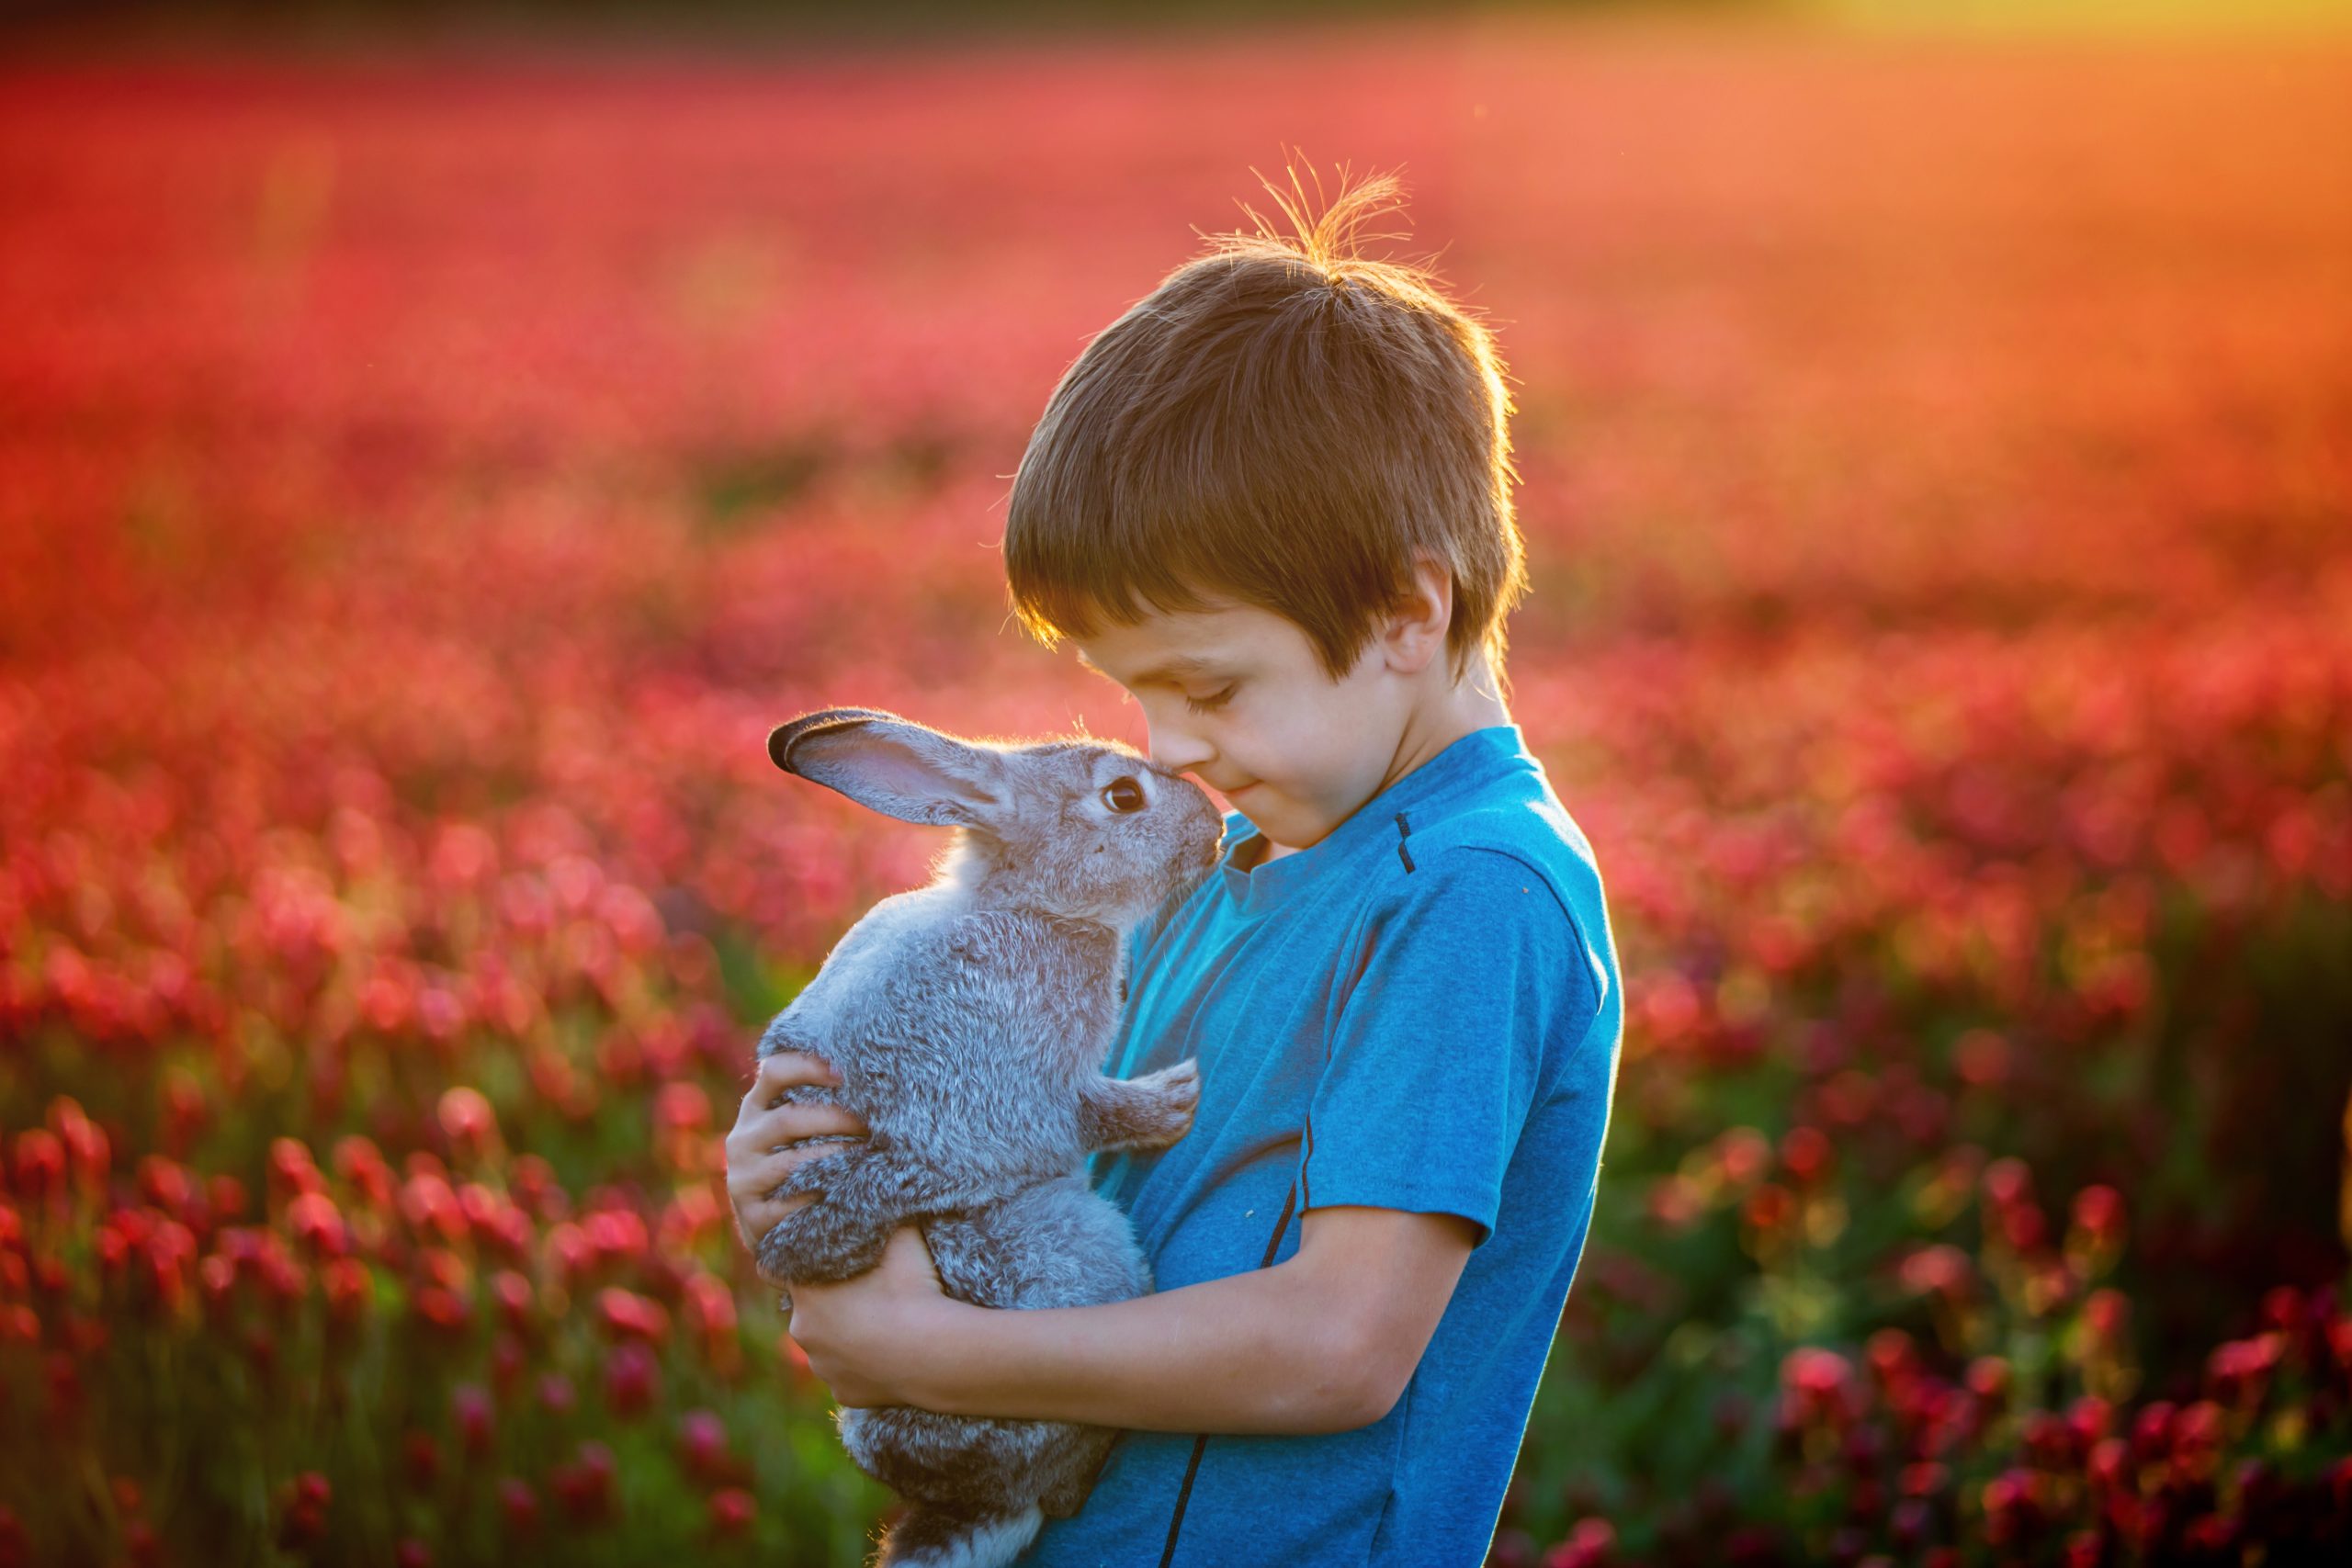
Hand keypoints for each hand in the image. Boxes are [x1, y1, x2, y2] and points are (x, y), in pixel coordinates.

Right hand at [726, 1049, 869, 1266]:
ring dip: (835, 1157)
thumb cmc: (812, 1162)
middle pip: (789, 1119)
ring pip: (792, 1163)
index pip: (775, 1071)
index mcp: (757, 1107)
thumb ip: (821, 1099)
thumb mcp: (808, 1128)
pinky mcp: (751, 1216)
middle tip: (875, 1123)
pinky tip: (849, 1193)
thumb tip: (876, 1066)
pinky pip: (789, 1204)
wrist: (789, 1229)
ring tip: (870, 1156)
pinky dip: (822, 1197)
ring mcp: (742, 1178)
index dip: (809, 1064)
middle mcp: (743, 1138)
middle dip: (837, 1118)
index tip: (847, 1070)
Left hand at [784, 1220, 957, 1408]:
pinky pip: (847, 1375)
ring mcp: (821, 1366)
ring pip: (826, 1345)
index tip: (819, 1258)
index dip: (798, 1261)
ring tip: (881, 1326)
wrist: (936, 1353)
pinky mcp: (842, 1393)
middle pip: (807, 1310)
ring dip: (844, 1336)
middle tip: (865, 1293)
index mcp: (806, 1291)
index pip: (776, 1269)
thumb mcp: (901, 1238)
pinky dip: (860, 1367)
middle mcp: (802, 1331)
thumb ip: (878, 1218)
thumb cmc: (914, 1290)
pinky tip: (886, 1355)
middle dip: (828, 1302)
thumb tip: (875, 1193)